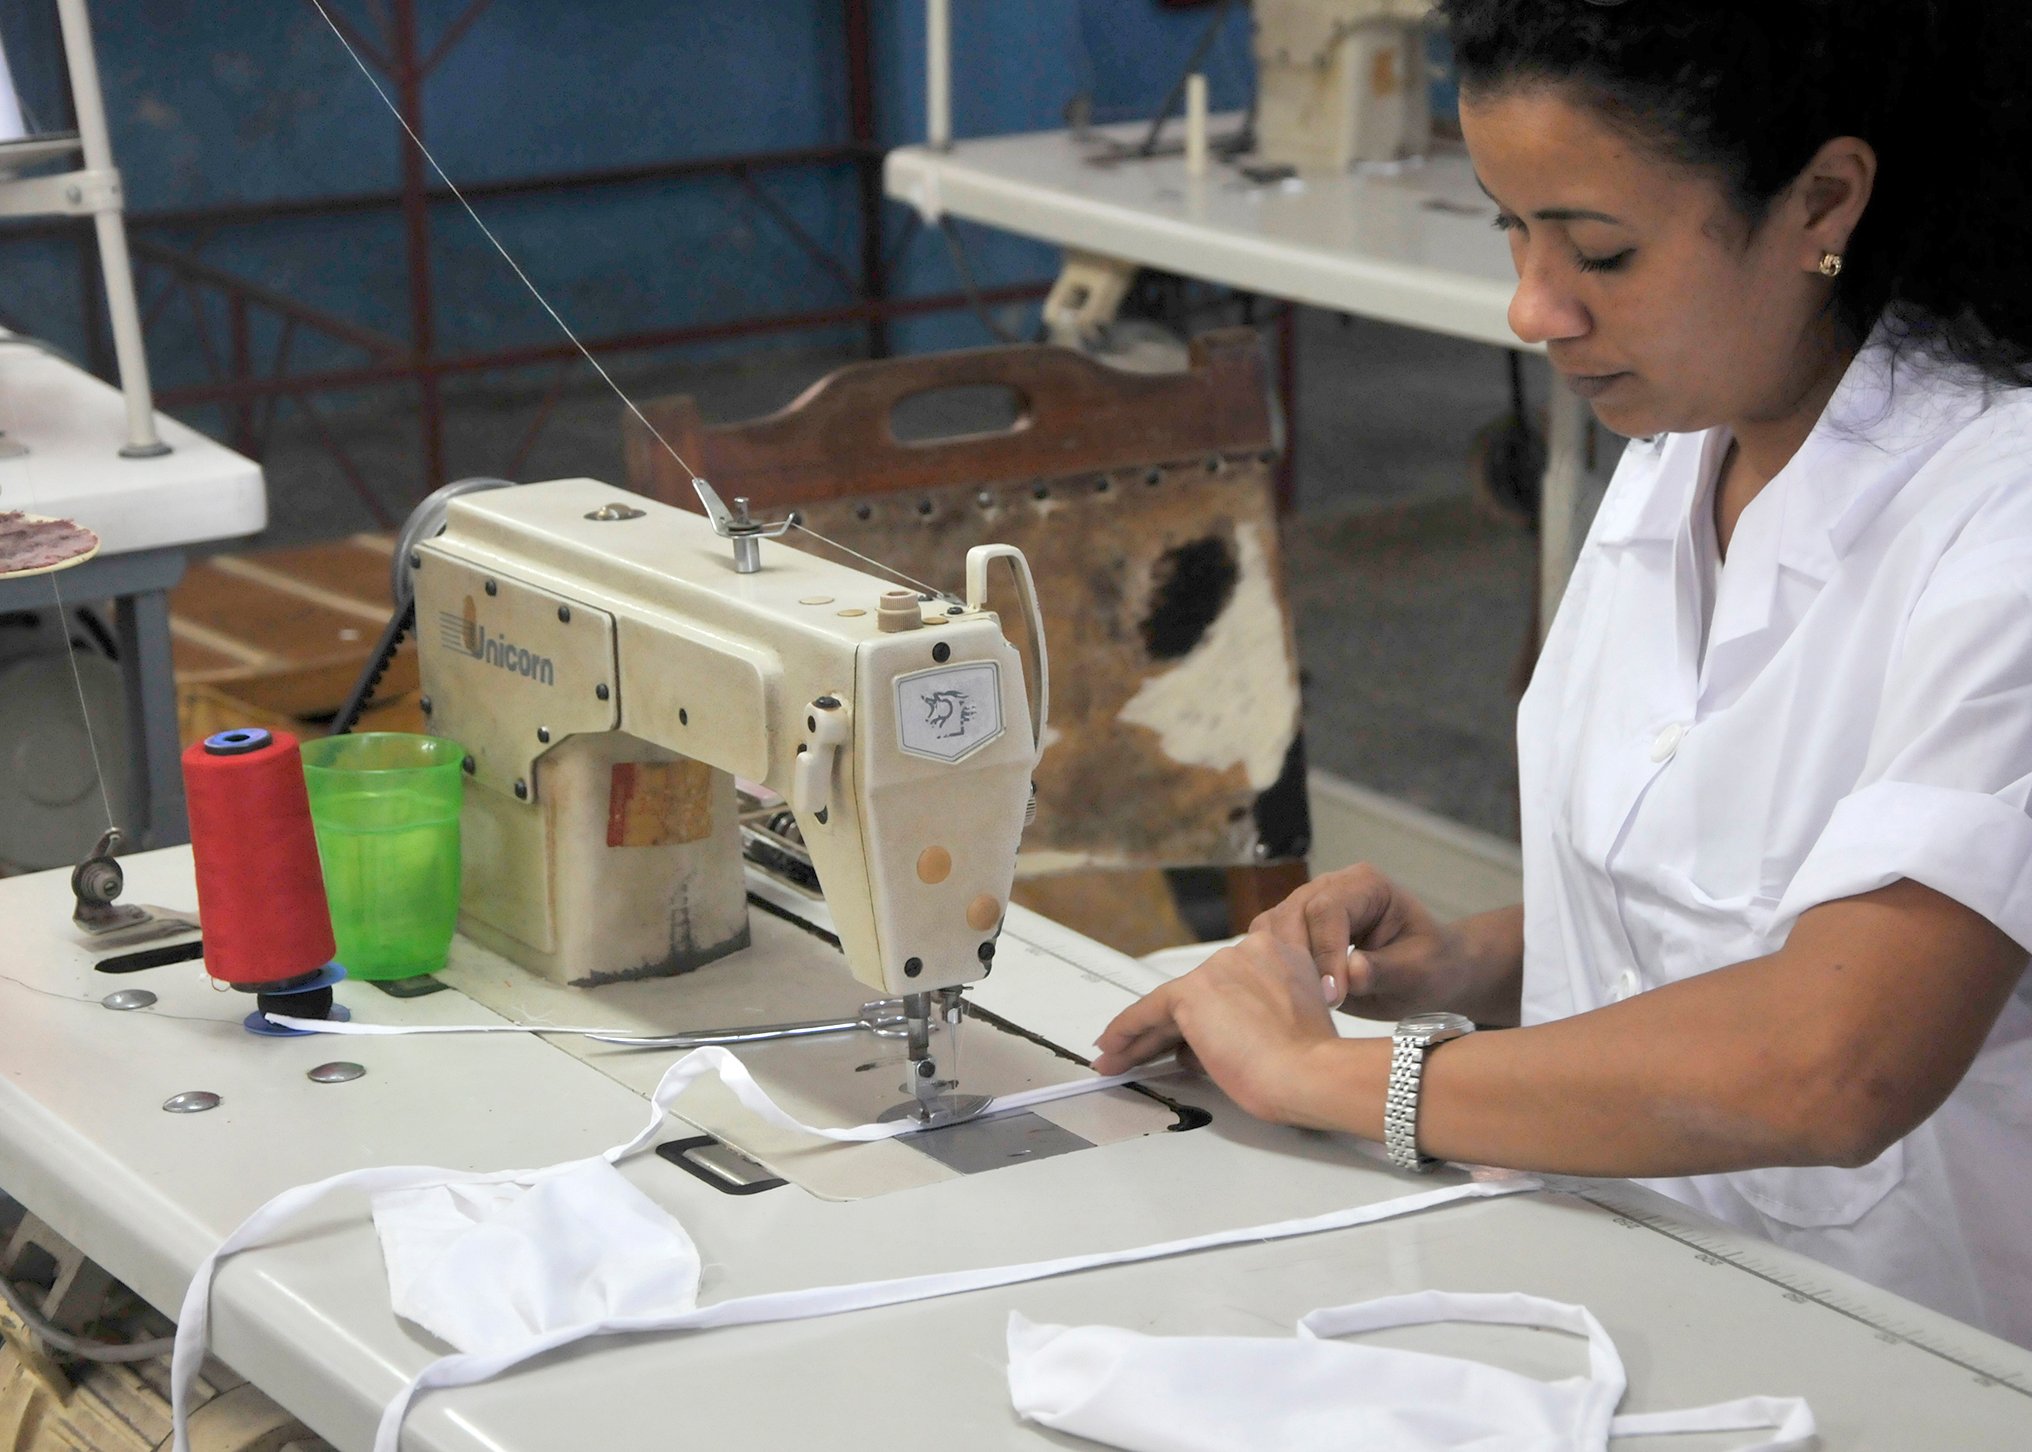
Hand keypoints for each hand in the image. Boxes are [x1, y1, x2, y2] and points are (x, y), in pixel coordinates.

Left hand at [1092, 934, 1341, 1123]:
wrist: (1309, 1071)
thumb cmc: (1309, 1063)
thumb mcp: (1285, 1029)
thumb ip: (1247, 1021)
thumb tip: (1198, 1046)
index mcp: (1278, 957)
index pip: (1226, 986)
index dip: (1204, 1013)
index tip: (1188, 1032)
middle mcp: (1247, 952)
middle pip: (1195, 994)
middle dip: (1167, 1028)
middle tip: (1144, 1051)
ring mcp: (1218, 969)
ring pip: (1169, 1006)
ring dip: (1142, 1036)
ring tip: (1119, 1058)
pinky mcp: (1192, 992)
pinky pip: (1145, 1012)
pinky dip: (1124, 1032)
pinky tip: (1111, 1047)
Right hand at [1247, 863, 1464, 1019]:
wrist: (1429, 973)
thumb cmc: (1430, 967)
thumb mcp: (1419, 972)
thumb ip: (1384, 970)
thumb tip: (1348, 973)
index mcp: (1365, 885)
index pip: (1327, 910)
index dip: (1325, 952)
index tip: (1334, 995)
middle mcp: (1329, 887)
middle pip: (1291, 915)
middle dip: (1299, 962)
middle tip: (1319, 1004)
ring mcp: (1306, 906)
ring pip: (1271, 928)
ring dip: (1281, 967)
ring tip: (1307, 1002)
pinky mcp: (1293, 931)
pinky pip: (1268, 945)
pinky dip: (1274, 971)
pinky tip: (1296, 998)